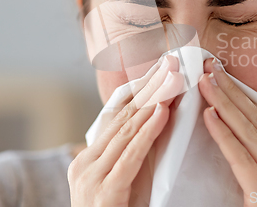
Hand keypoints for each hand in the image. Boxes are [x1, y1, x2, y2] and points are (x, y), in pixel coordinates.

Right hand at [68, 55, 184, 206]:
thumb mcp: (126, 176)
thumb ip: (137, 148)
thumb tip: (160, 114)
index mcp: (88, 156)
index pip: (116, 114)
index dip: (140, 89)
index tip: (160, 67)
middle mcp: (84, 162)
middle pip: (123, 116)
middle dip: (149, 88)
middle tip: (170, 63)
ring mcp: (90, 177)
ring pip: (126, 131)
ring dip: (152, 102)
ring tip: (172, 78)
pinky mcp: (104, 193)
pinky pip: (130, 156)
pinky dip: (147, 132)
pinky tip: (162, 112)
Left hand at [198, 58, 256, 206]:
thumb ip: (254, 156)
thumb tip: (229, 123)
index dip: (241, 96)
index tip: (221, 75)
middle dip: (232, 92)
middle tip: (210, 68)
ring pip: (251, 134)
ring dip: (226, 105)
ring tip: (206, 82)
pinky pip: (242, 160)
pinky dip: (225, 136)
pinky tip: (209, 116)